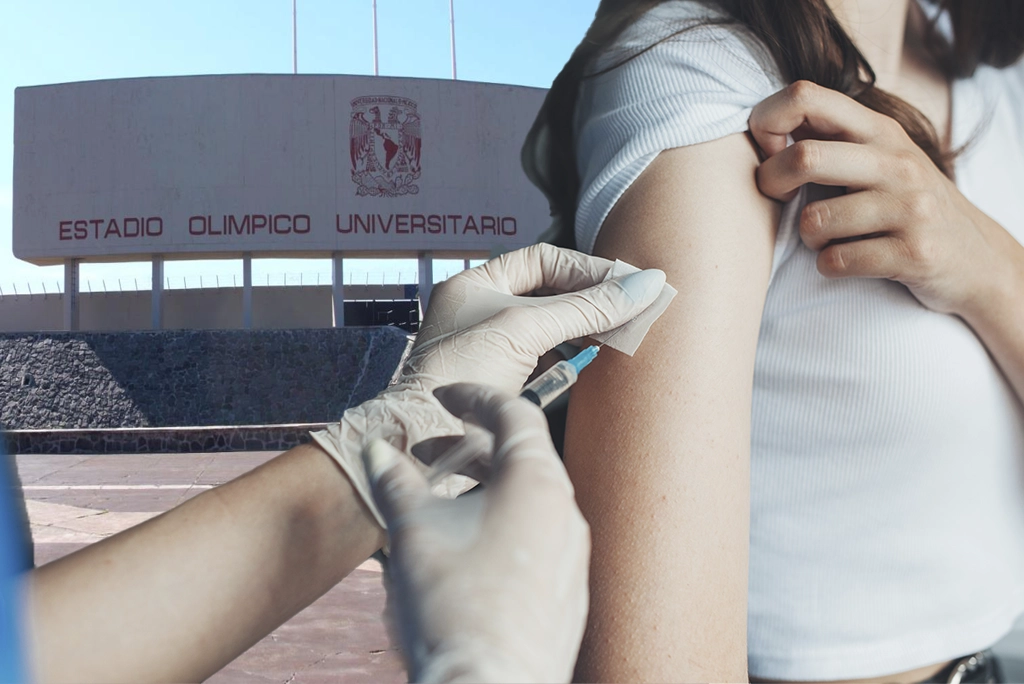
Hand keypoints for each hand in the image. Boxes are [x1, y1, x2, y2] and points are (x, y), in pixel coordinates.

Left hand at [312, 243, 665, 526]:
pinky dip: (573, 363)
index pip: (542, 261)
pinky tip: (597, 363)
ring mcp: (493, 352)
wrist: (425, 439)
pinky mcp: (504, 387)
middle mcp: (482, 314)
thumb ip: (586, 308)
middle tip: (633, 307)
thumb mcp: (525, 329)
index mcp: (475, 285)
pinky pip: (547, 365)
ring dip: (586, 332)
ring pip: (552, 332)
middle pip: (551, 296)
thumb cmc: (459, 373)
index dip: (585, 269)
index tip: (625, 282)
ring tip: (623, 334)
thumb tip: (645, 285)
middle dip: (591, 301)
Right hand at [362, 383, 588, 683]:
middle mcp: (567, 512)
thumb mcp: (414, 529)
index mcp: (538, 482)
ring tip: (440, 504)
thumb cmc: (453, 603)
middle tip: (430, 453)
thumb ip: (396, 481)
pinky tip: (465, 551)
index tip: (447, 396)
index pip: (515, 413)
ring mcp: (573, 556)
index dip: (476, 397)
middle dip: (472, 449)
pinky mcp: (568, 593)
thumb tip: (377, 451)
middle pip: (523, 458)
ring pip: (529, 502)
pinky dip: (502, 527)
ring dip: (485, 490)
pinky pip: (536, 541)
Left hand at [750, 80, 1013, 315]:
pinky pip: (836, 262)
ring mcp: (910, 206)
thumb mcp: (879, 159)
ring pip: (815, 221)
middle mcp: (897, 161)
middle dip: (771, 184)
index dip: (767, 123)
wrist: (976, 260)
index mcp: (879, 130)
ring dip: (807, 238)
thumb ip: (831, 138)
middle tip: (779, 199)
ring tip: (826, 238)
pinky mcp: (915, 253)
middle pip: (804, 157)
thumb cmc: (906, 206)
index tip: (770, 153)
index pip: (804, 96)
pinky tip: (846, 262)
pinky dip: (828, 266)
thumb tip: (763, 128)